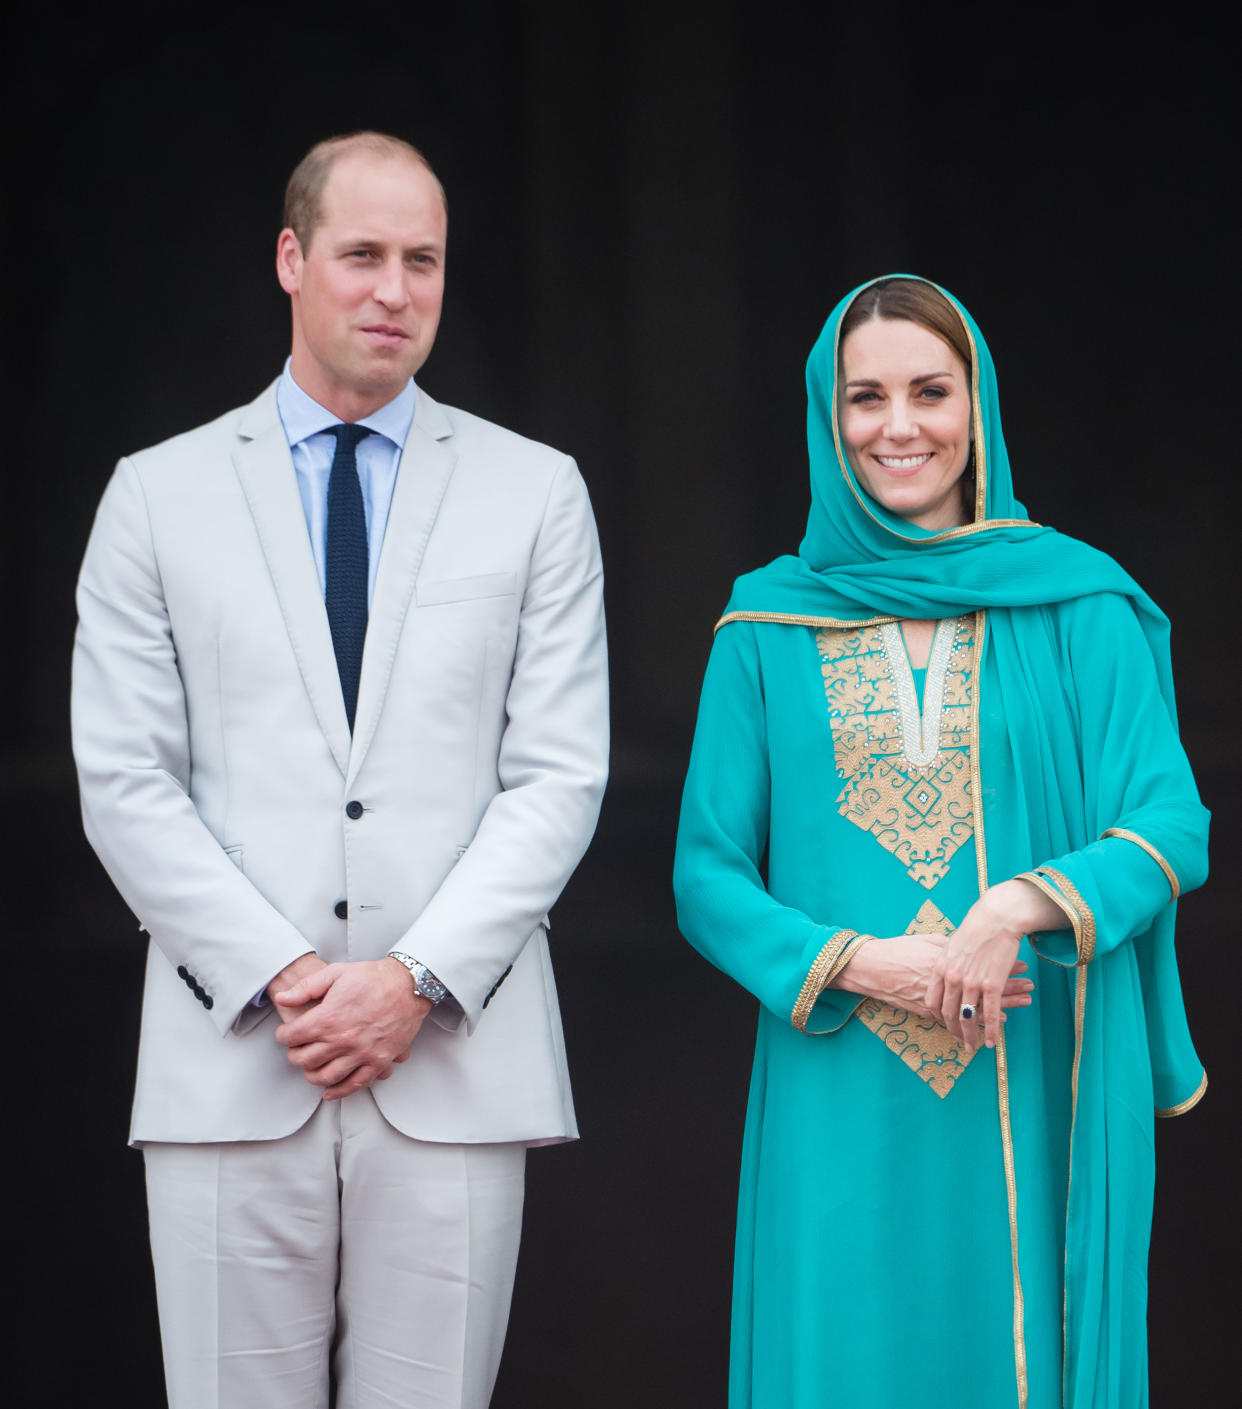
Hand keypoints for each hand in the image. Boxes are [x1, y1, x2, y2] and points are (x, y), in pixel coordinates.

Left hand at [273, 958, 431, 1099]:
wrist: (408, 985)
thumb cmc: (374, 978)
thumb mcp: (336, 973)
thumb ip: (306, 988)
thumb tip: (283, 998)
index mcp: (328, 1018)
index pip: (291, 1037)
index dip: (283, 1036)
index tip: (286, 1034)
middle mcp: (342, 1040)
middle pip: (304, 1060)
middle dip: (295, 1055)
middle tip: (297, 1050)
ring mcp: (361, 1053)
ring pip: (325, 1077)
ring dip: (312, 1075)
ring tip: (311, 1067)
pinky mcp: (378, 1061)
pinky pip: (354, 1084)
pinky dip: (338, 1091)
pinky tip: (330, 1091)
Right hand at [832, 932, 1031, 1028]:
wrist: (873, 966)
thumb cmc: (898, 950)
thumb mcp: (926, 943)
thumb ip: (949, 948)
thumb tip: (968, 948)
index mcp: (948, 962)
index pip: (983, 966)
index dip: (1004, 969)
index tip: (1022, 968)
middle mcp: (947, 982)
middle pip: (983, 988)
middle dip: (1009, 990)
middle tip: (1029, 990)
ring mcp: (938, 999)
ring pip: (975, 1006)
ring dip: (998, 1007)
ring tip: (1019, 1006)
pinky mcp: (928, 1011)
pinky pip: (958, 1019)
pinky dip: (977, 1020)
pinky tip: (993, 1022)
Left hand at [924, 879, 1056, 1051]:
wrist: (996, 919)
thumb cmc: (975, 929)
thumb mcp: (951, 946)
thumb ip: (945, 963)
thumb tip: (943, 975)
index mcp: (940, 968)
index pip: (933, 1002)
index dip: (938, 1017)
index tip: (944, 1024)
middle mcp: (953, 978)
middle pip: (948, 1014)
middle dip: (953, 1032)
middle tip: (959, 1042)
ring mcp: (971, 983)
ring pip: (967, 1018)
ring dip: (970, 1036)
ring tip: (972, 1047)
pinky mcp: (992, 985)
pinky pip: (989, 1014)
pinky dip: (990, 1031)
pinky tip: (990, 1042)